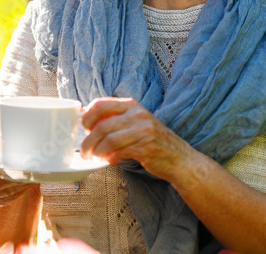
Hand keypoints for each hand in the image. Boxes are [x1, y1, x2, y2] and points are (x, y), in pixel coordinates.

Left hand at [79, 97, 194, 182]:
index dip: (87, 116)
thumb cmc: (154, 141)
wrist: (180, 159)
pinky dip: (109, 157)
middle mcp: (137, 114)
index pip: (100, 104)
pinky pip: (119, 152)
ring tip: (93, 158)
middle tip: (84, 150)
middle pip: (101, 125)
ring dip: (96, 151)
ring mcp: (143, 130)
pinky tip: (109, 161)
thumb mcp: (136, 122)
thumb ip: (116, 119)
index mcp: (132, 105)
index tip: (84, 129)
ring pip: (108, 140)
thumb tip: (87, 118)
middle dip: (88, 140)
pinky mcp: (146, 147)